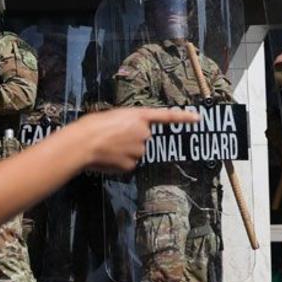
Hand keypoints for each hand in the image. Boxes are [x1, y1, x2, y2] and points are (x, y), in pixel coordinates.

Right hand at [76, 107, 197, 172]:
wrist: (83, 143)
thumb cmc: (91, 127)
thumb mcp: (110, 117)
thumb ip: (125, 124)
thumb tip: (124, 136)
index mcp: (138, 116)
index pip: (166, 116)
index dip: (183, 118)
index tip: (198, 119)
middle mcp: (143, 132)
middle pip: (142, 138)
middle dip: (130, 139)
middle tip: (111, 138)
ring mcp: (139, 150)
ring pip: (135, 152)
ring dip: (124, 151)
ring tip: (106, 148)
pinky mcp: (131, 164)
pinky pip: (128, 164)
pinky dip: (119, 162)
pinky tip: (107, 158)